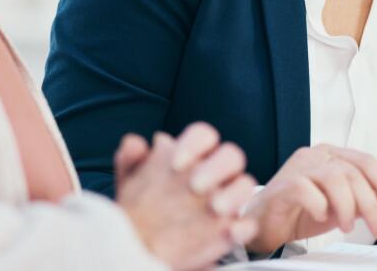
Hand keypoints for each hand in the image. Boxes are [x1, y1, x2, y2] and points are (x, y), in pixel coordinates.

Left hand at [116, 123, 257, 270]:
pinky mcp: (230, 229)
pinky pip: (247, 225)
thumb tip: (136, 143)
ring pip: (245, 184)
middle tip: (195, 185)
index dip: (194, 144)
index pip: (204, 135)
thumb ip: (130, 158)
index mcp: (192, 155)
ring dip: (234, 194)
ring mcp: (225, 200)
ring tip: (215, 208)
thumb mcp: (129, 180)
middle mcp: (213, 173)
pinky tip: (230, 232)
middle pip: (231, 155)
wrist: (142, 241)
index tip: (175, 164)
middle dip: (217, 166)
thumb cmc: (141, 202)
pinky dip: (242, 227)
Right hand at [241, 144, 376, 254]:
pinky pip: (308, 191)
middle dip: (372, 204)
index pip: (367, 161)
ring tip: (347, 227)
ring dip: (347, 207)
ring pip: (335, 178)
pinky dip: (321, 207)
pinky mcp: (284, 184)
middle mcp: (315, 155)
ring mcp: (298, 167)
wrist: (266, 223)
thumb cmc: (302, 212)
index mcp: (331, 155)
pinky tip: (322, 218)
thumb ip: (362, 202)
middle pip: (353, 172)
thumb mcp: (341, 207)